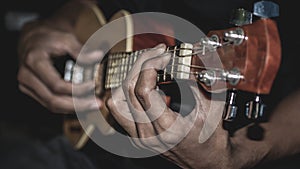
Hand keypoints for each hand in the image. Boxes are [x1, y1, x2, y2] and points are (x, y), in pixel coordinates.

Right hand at [17, 19, 102, 113]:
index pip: (56, 85)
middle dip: (78, 105)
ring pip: (51, 106)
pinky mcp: (32, 91)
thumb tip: (98, 56)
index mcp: (34, 62)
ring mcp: (27, 85)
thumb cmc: (48, 37)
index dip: (77, 89)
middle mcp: (26, 76)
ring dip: (74, 109)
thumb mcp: (65, 38)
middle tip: (97, 104)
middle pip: (53, 100)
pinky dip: (67, 106)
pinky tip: (82, 104)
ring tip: (92, 105)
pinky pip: (50, 104)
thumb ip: (81, 50)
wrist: (32, 38)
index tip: (93, 85)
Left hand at [106, 43, 235, 167]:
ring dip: (129, 78)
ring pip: (117, 100)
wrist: (206, 159)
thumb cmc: (210, 136)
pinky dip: (127, 91)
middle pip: (128, 90)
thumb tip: (182, 56)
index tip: (164, 55)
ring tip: (146, 65)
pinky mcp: (136, 135)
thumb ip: (194, 80)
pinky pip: (120, 110)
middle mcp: (148, 135)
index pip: (143, 90)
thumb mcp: (210, 105)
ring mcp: (139, 137)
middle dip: (141, 64)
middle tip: (157, 52)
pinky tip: (144, 82)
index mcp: (167, 129)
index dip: (151, 65)